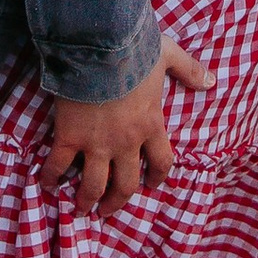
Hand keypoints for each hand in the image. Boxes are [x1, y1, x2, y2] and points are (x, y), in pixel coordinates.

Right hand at [44, 36, 211, 211]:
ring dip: (87, 200)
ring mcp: (97, 143)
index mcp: (151, 125)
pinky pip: (59, 164)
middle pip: (126, 184)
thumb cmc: (136, 50)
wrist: (101, 46)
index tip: (151, 185)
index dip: (158, 177)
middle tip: (109, 211)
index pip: (162, 161)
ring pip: (94, 184)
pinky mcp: (70, 136)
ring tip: (81, 210)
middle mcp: (126, 142)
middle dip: (117, 201)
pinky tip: (46, 184)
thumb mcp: (169, 56)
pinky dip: (51, 176)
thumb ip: (190, 70)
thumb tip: (212, 81)